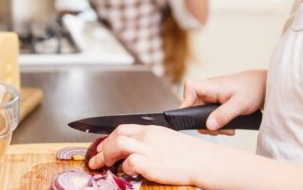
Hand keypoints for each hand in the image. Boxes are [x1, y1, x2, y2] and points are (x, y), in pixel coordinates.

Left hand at [88, 125, 215, 185]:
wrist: (207, 162)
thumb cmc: (191, 155)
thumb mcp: (168, 141)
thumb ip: (151, 143)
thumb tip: (136, 152)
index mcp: (153, 129)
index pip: (122, 129)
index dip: (107, 139)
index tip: (100, 148)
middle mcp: (149, 137)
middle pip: (116, 135)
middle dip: (102, 148)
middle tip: (96, 160)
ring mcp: (151, 150)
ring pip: (118, 145)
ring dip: (107, 156)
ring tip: (104, 166)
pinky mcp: (153, 165)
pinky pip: (130, 162)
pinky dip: (124, 168)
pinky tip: (126, 173)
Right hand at [181, 70, 265, 132]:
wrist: (265, 86)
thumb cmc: (254, 89)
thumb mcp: (240, 104)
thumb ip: (224, 115)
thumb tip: (208, 126)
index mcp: (212, 86)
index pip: (190, 87)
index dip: (185, 101)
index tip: (190, 117)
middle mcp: (209, 90)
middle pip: (193, 106)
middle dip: (203, 122)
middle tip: (218, 130)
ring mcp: (213, 96)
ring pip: (201, 113)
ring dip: (212, 125)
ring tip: (228, 129)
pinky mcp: (217, 103)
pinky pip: (210, 115)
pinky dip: (217, 123)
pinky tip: (228, 127)